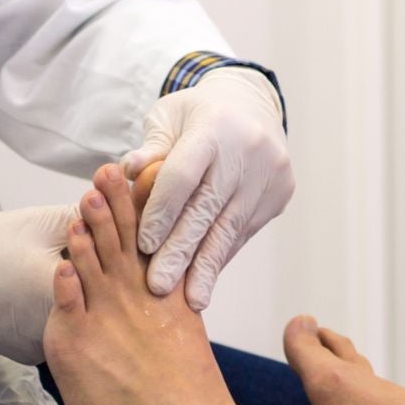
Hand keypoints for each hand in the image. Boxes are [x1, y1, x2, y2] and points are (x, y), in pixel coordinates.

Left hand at [120, 67, 292, 309]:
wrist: (252, 105)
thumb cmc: (196, 115)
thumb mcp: (167, 118)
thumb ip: (149, 149)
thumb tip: (124, 173)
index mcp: (213, 126)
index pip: (183, 176)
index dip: (162, 213)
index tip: (144, 246)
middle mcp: (247, 150)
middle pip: (209, 209)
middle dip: (182, 251)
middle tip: (158, 286)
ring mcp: (269, 174)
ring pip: (231, 227)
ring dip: (207, 267)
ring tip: (191, 300)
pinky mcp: (280, 193)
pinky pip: (245, 231)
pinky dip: (222, 254)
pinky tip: (206, 277)